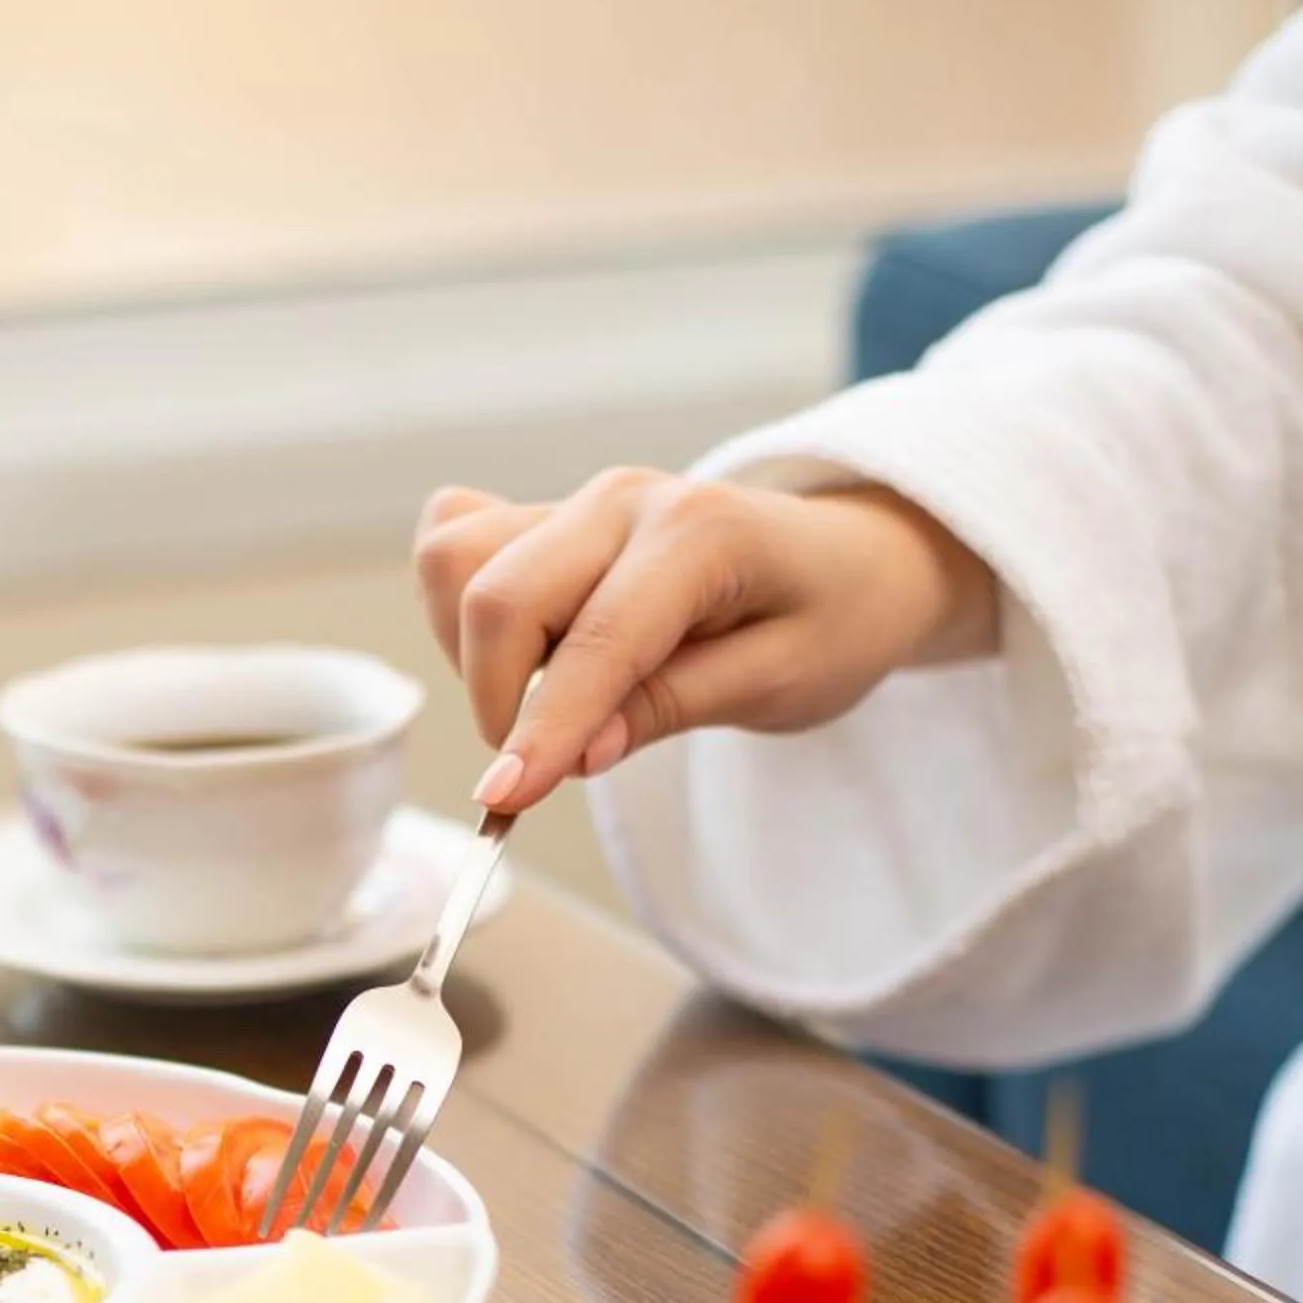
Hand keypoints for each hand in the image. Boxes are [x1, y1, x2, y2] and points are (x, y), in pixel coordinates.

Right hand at [413, 468, 998, 810]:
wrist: (848, 562)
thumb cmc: (829, 621)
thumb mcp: (781, 683)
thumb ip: (673, 707)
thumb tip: (575, 754)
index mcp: (699, 534)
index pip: (596, 643)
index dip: (542, 729)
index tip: (502, 800)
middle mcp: (624, 502)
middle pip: (499, 597)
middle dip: (496, 699)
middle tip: (545, 763)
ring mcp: (578, 504)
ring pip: (456, 562)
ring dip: (470, 652)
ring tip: (541, 698)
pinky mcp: (546, 518)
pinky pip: (455, 543)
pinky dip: (457, 607)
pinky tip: (517, 653)